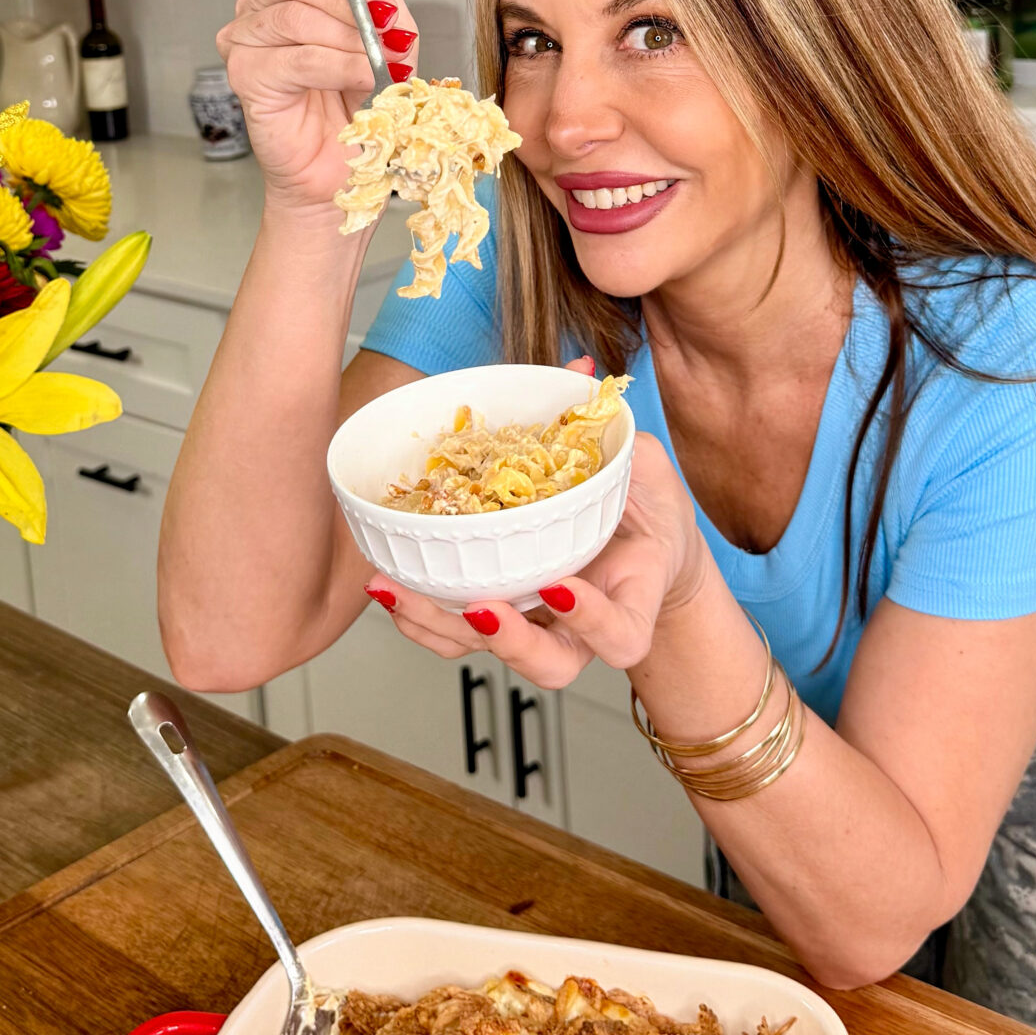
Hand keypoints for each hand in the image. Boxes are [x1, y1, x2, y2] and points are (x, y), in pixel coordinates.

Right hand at [218, 0, 417, 216]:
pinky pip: (297, 55)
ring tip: (374, 64)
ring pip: (298, 14)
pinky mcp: (245, 73)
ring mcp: (247, 36)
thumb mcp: (389, 18)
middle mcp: (263, 0)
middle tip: (381, 29)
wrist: (352, 160)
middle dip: (350, 1)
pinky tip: (358, 78)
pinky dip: (339, 65)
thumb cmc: (366, 92)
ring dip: (350, 40)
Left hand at [366, 427, 710, 692]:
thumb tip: (579, 370)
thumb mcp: (646, 466)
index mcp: (631, 599)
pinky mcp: (497, 615)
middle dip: (509, 640)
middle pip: (549, 664)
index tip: (559, 584)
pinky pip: (454, 631)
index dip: (592, 620)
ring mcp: (534, 627)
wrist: (640, 545)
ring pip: (488, 652)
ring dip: (438, 627)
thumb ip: (613, 427)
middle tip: (479, 606)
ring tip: (396, 588)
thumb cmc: (647, 510)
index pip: (621, 634)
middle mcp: (579, 628)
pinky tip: (387, 581)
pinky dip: (418, 614)